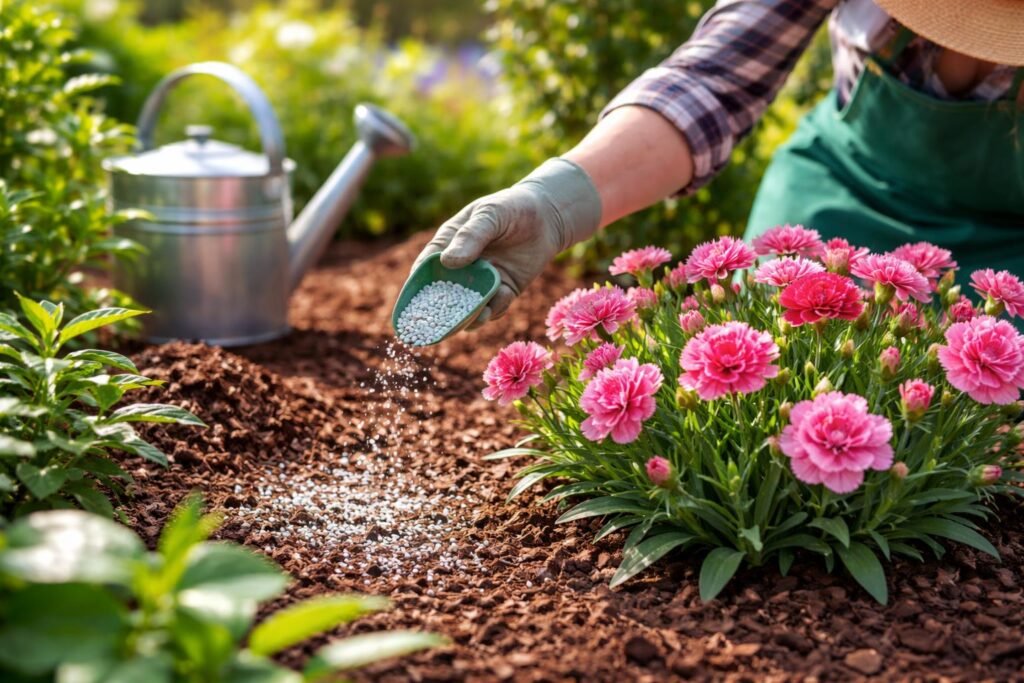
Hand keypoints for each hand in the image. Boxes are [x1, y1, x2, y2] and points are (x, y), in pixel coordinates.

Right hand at [412, 158, 601, 327]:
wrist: (547, 215)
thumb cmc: (511, 207)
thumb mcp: (489, 215)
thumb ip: (471, 237)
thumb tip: (448, 263)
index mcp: (447, 246)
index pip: (425, 271)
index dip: (414, 291)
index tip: (406, 311)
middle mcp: (461, 268)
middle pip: (443, 296)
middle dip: (438, 315)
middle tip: (434, 331)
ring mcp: (482, 282)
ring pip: (469, 307)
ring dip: (468, 317)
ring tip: (472, 319)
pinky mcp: (504, 291)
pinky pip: (495, 306)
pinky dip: (495, 308)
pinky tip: (498, 300)